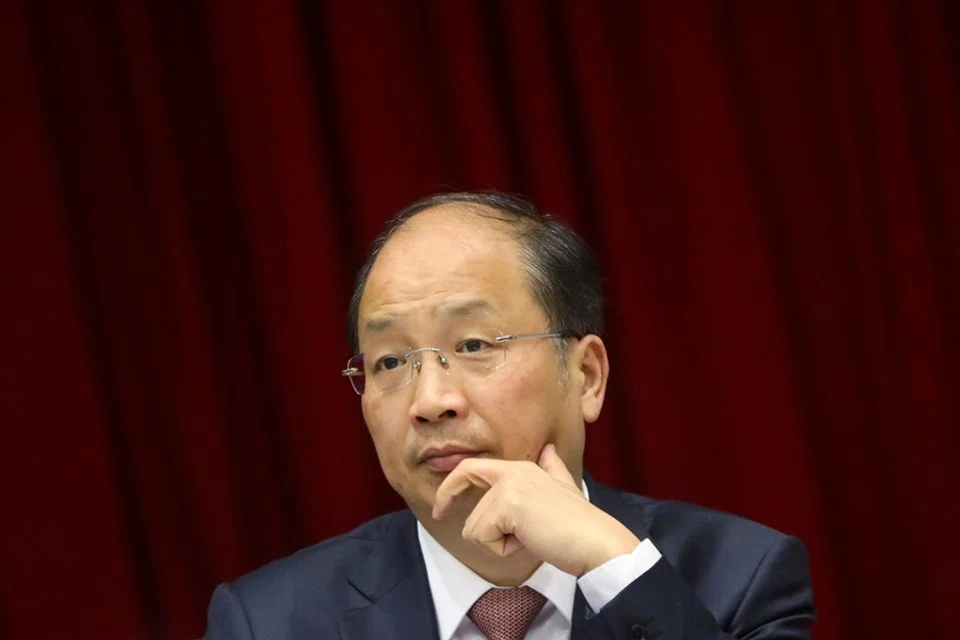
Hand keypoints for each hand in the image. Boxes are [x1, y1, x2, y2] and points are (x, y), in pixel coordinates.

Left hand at [432, 444, 641, 575]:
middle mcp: (513, 471)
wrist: (596, 541)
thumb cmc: (579, 524)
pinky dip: (502, 549)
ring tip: (530, 537)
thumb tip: (549, 450)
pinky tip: (528, 542)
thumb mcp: (564, 488)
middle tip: (443, 516)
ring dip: (498, 542)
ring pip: (474, 527)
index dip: (451, 485)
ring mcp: (509, 486)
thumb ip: (552, 469)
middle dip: (466, 516)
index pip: (472, 467)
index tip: (440, 507)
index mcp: (524, 468)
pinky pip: (482, 537)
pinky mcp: (507, 505)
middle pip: (465, 496)